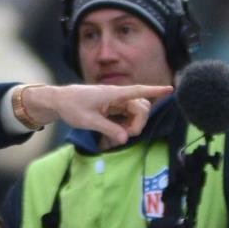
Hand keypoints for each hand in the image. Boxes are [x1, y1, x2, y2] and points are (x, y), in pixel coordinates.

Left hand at [22, 83, 172, 145]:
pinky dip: (126, 123)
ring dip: (133, 123)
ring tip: (120, 134)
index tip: (171, 88)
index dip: (155, 90)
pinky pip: (127, 114)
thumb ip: (108, 129)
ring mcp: (115, 100)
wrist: (57, 101)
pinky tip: (118, 131)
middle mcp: (116, 95)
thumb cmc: (71, 107)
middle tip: (127, 135)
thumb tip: (125, 139)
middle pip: (140, 106)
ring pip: (135, 111)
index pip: (138, 90)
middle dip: (140, 121)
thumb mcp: (88, 121)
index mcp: (112, 94)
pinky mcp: (112, 106)